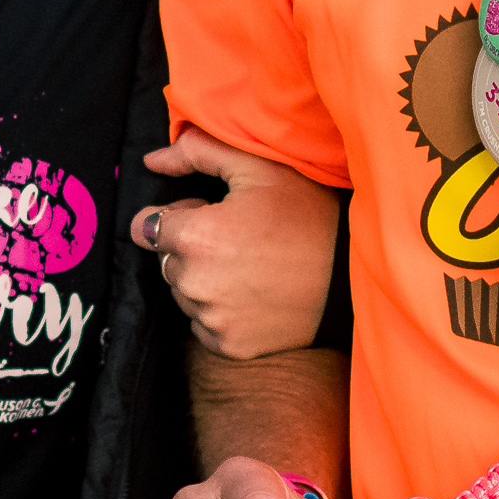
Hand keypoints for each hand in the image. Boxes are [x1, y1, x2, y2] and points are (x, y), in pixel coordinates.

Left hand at [132, 126, 341, 359]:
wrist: (353, 276)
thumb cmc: (307, 215)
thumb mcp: (258, 167)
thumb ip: (197, 152)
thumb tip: (152, 160)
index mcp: (195, 236)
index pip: (146, 226)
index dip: (178, 215)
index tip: (208, 213)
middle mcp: (195, 283)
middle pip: (166, 260)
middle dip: (189, 246)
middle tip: (239, 237)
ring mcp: (211, 319)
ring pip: (183, 292)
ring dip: (203, 279)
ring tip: (250, 265)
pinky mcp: (228, 346)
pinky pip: (203, 323)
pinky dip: (219, 310)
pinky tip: (254, 293)